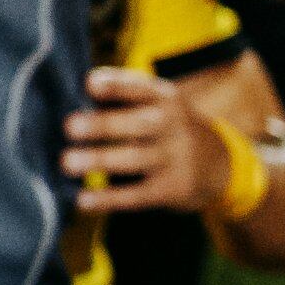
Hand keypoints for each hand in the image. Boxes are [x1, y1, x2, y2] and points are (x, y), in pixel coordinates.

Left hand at [63, 64, 230, 214]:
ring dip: (99, 160)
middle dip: (104, 124)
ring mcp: (176, 159)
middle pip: (138, 124)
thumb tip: (67, 97)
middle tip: (69, 126)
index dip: (116, 86)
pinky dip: (108, 198)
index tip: (90, 84)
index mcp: (165, 98)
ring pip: (135, 159)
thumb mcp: (154, 104)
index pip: (141, 88)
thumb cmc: (162, 127)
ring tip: (66, 162)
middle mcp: (173, 126)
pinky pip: (137, 195)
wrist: (217, 163)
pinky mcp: (172, 190)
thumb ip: (117, 98)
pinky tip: (82, 200)